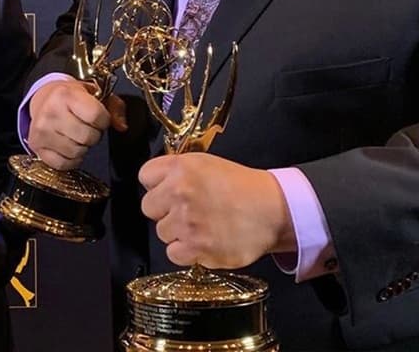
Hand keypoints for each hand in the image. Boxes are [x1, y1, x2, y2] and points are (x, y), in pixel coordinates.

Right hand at [27, 80, 126, 169]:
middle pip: (87, 137)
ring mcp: (42, 131)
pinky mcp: (36, 146)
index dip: (103, 121)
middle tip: (87, 128)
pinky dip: (71, 160)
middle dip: (93, 135)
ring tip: (77, 136)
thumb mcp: (95, 93)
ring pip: (75, 152)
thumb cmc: (71, 97)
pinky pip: (62, 164)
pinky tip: (69, 148)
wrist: (44, 98)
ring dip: (82, 147)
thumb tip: (122, 126)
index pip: (96, 115)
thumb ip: (115, 107)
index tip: (99, 119)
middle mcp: (51, 112)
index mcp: (66, 95)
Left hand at [139, 153, 291, 268]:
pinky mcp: (195, 247)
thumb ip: (178, 171)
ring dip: (178, 232)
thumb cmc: (243, 188)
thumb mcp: (207, 164)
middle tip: (189, 211)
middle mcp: (180, 192)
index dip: (157, 185)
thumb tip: (157, 183)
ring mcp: (187, 221)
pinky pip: (173, 253)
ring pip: (162, 232)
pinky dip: (187, 252)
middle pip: (149, 207)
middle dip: (165, 210)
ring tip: (203, 225)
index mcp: (182, 167)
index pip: (145, 176)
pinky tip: (204, 241)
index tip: (168, 190)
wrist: (272, 210)